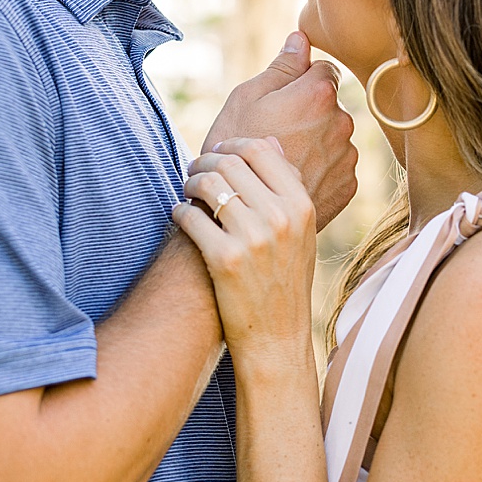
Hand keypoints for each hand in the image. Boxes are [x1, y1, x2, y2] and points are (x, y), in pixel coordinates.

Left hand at [170, 137, 318, 364]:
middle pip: (229, 163)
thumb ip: (288, 187)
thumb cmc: (286, 281)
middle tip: (193, 170)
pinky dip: (180, 211)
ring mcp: (253, 238)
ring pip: (208, 184)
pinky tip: (180, 216)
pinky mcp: (225, 259)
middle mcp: (281, 218)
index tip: (217, 152)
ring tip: (186, 191)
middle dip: (204, 161)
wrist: (278, 338)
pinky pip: (191, 216)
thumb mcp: (301, 232)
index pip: (260, 151)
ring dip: (189, 182)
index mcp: (301, 206)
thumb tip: (269, 144)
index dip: (231, 145)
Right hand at [201, 32, 356, 230]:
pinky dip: (322, 170)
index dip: (300, 82)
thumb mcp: (246, 98)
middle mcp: (342, 122)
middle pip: (331, 104)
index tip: (280, 101)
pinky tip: (296, 177)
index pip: (324, 69)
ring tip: (286, 159)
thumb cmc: (233, 149)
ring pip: (336, 136)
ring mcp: (347, 157)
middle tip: (276, 133)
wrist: (239, 211)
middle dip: (310, 112)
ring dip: (318, 141)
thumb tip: (301, 39)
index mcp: (318, 94)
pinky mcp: (348, 186)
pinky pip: (338, 167)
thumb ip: (281, 67)